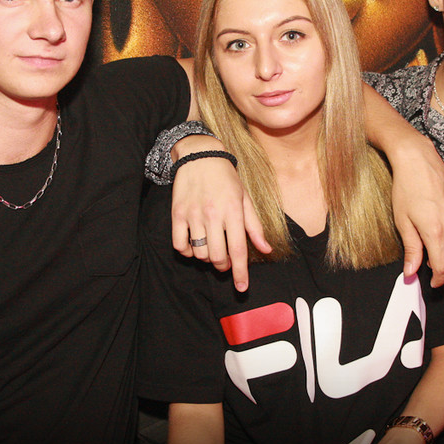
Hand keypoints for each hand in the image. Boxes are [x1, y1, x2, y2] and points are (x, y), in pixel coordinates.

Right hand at [171, 144, 270, 291]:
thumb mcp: (245, 199)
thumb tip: (266, 250)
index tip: (241, 288)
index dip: (241, 273)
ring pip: (199, 253)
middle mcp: (213, 214)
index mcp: (233, 211)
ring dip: (207, 258)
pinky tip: (194, 245)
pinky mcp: (177, 213)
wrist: (201, 155)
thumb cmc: (227, 178)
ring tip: (211, 248)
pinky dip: (187, 252)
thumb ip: (254, 227)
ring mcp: (193, 214)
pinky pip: (180, 245)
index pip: (239, 249)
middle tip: (226, 261)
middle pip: (218, 256)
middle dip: (223, 266)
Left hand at [390, 137, 443, 285]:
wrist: (418, 160)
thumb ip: (411, 250)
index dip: (438, 279)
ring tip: (435, 252)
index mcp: (436, 232)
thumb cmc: (406, 188)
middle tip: (430, 268)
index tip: (432, 283)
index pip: (443, 267)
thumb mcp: (403, 222)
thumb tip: (411, 272)